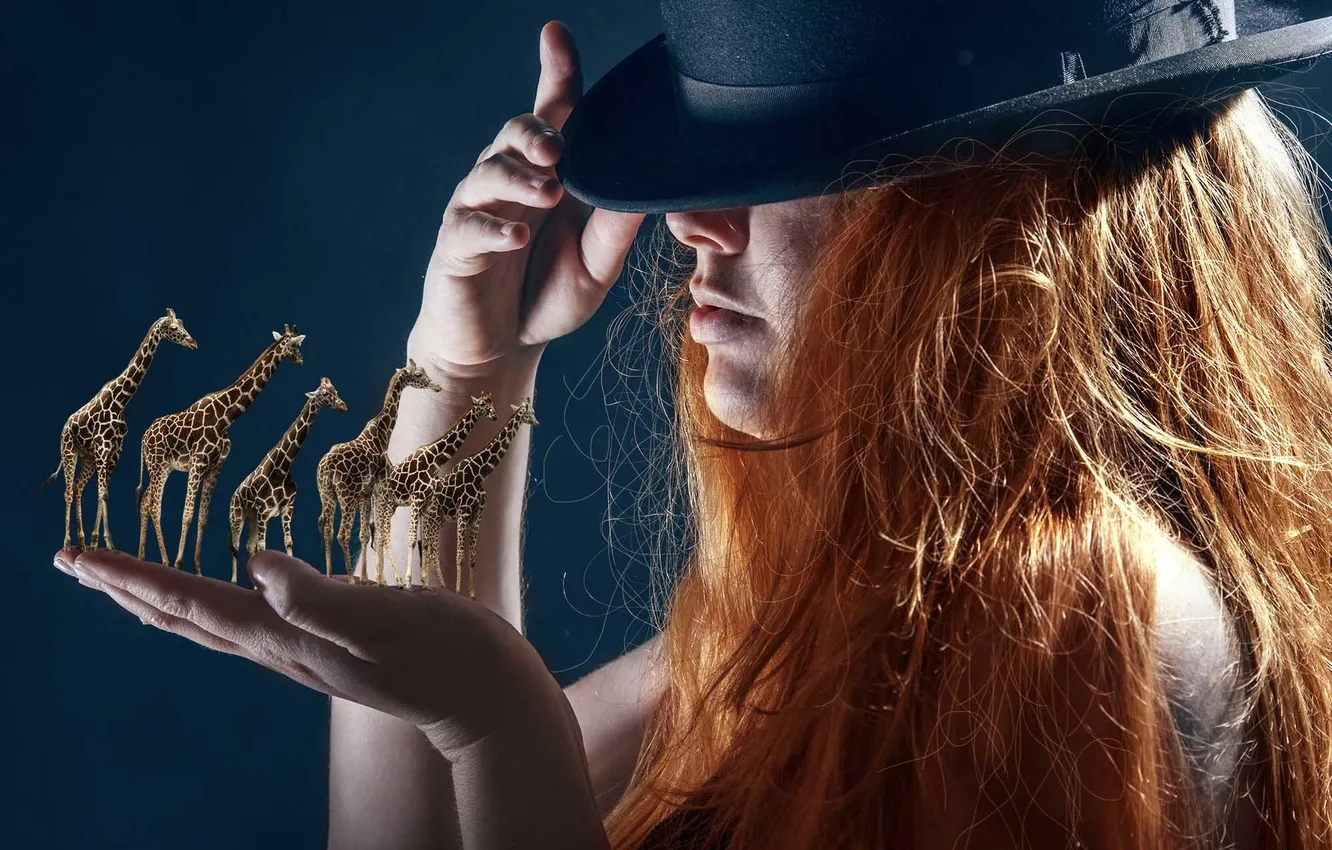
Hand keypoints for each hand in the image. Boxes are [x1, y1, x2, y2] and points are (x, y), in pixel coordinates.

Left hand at [56, 547, 579, 762]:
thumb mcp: (384, 619)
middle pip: (184, 620)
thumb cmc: (444, 652)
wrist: (486, 695)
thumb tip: (255, 565)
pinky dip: (211, 605)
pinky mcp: (327, 646)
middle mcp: (281, 649)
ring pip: (209, 626)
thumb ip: (320, 596)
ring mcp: (303, 652)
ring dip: (160, 600)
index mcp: (285, 637)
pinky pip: (245, 625)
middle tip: (76, 562)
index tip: (75, 556)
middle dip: (127, 590)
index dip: (131, 578)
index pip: (189, 603)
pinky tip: (224, 594)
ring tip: (126, 581)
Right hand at [417, 20, 646, 375]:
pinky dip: (494, 227)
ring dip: (520, 178)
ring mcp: (479, 211)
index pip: (553, 115)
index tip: (556, 34)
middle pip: (516, 133)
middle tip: (559, 147)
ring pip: (489, 172)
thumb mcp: (597, 266)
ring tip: (548, 192)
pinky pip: (469, 226)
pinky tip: (516, 235)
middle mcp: (511, 183)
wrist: (500, 350)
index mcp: (551, 178)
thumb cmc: (546, 297)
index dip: (555, 73)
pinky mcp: (455, 247)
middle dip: (537, 130)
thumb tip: (654, 187)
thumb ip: (617, 228)